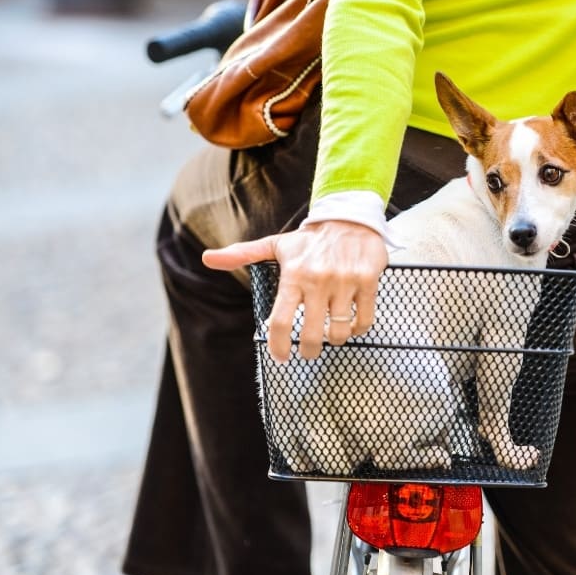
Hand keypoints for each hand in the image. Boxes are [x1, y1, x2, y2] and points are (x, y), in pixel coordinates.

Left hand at [202, 220, 387, 361]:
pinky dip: (357, 330)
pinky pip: (364, 320)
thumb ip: (242, 255)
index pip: (281, 321)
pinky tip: (350, 325)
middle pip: (313, 335)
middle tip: (308, 351)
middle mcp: (319, 280)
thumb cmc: (310, 239)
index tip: (281, 356)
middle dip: (309, 351)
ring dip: (334, 340)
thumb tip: (207, 258)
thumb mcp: (276, 245)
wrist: (350, 217)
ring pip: (340, 331)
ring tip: (330, 335)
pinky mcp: (368, 282)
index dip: (279, 346)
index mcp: (294, 275)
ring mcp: (345, 282)